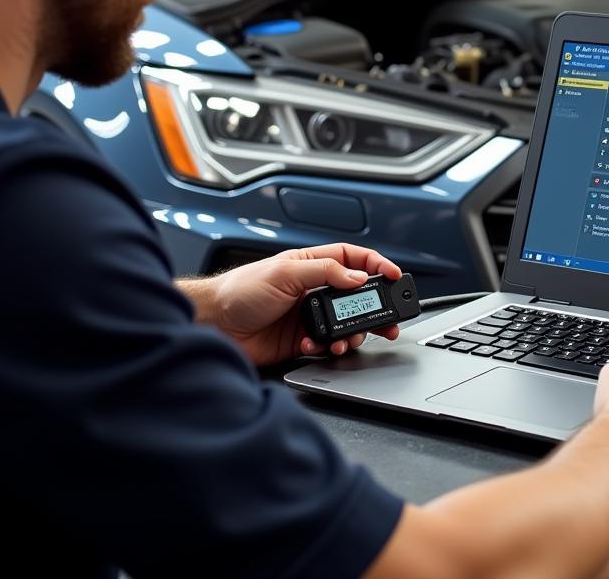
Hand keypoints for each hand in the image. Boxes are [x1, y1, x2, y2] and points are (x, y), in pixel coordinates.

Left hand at [204, 244, 402, 366]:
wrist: (213, 324)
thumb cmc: (239, 290)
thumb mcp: (284, 272)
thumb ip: (324, 272)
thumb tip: (357, 276)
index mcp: (311, 265)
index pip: (353, 260)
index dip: (376, 265)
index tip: (395, 275)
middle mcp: (312, 290)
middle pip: (356, 296)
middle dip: (374, 308)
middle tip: (389, 321)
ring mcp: (308, 316)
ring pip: (345, 325)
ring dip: (351, 334)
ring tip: (347, 341)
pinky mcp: (299, 340)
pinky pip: (325, 345)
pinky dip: (326, 349)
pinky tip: (315, 347)